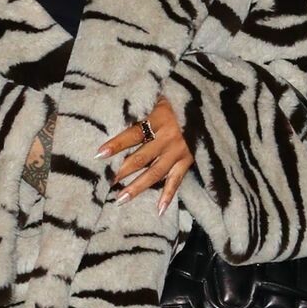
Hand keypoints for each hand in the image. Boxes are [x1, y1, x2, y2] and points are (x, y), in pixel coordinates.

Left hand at [98, 96, 192, 213]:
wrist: (207, 106)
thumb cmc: (176, 100)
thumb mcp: (159, 98)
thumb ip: (142, 107)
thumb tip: (115, 114)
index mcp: (159, 119)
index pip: (134, 133)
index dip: (117, 144)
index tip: (99, 154)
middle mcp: (169, 137)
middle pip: (142, 157)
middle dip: (123, 171)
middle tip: (106, 182)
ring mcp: (180, 151)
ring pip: (156, 173)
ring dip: (138, 187)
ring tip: (121, 199)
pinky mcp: (188, 161)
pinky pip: (177, 181)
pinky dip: (168, 196)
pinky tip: (159, 210)